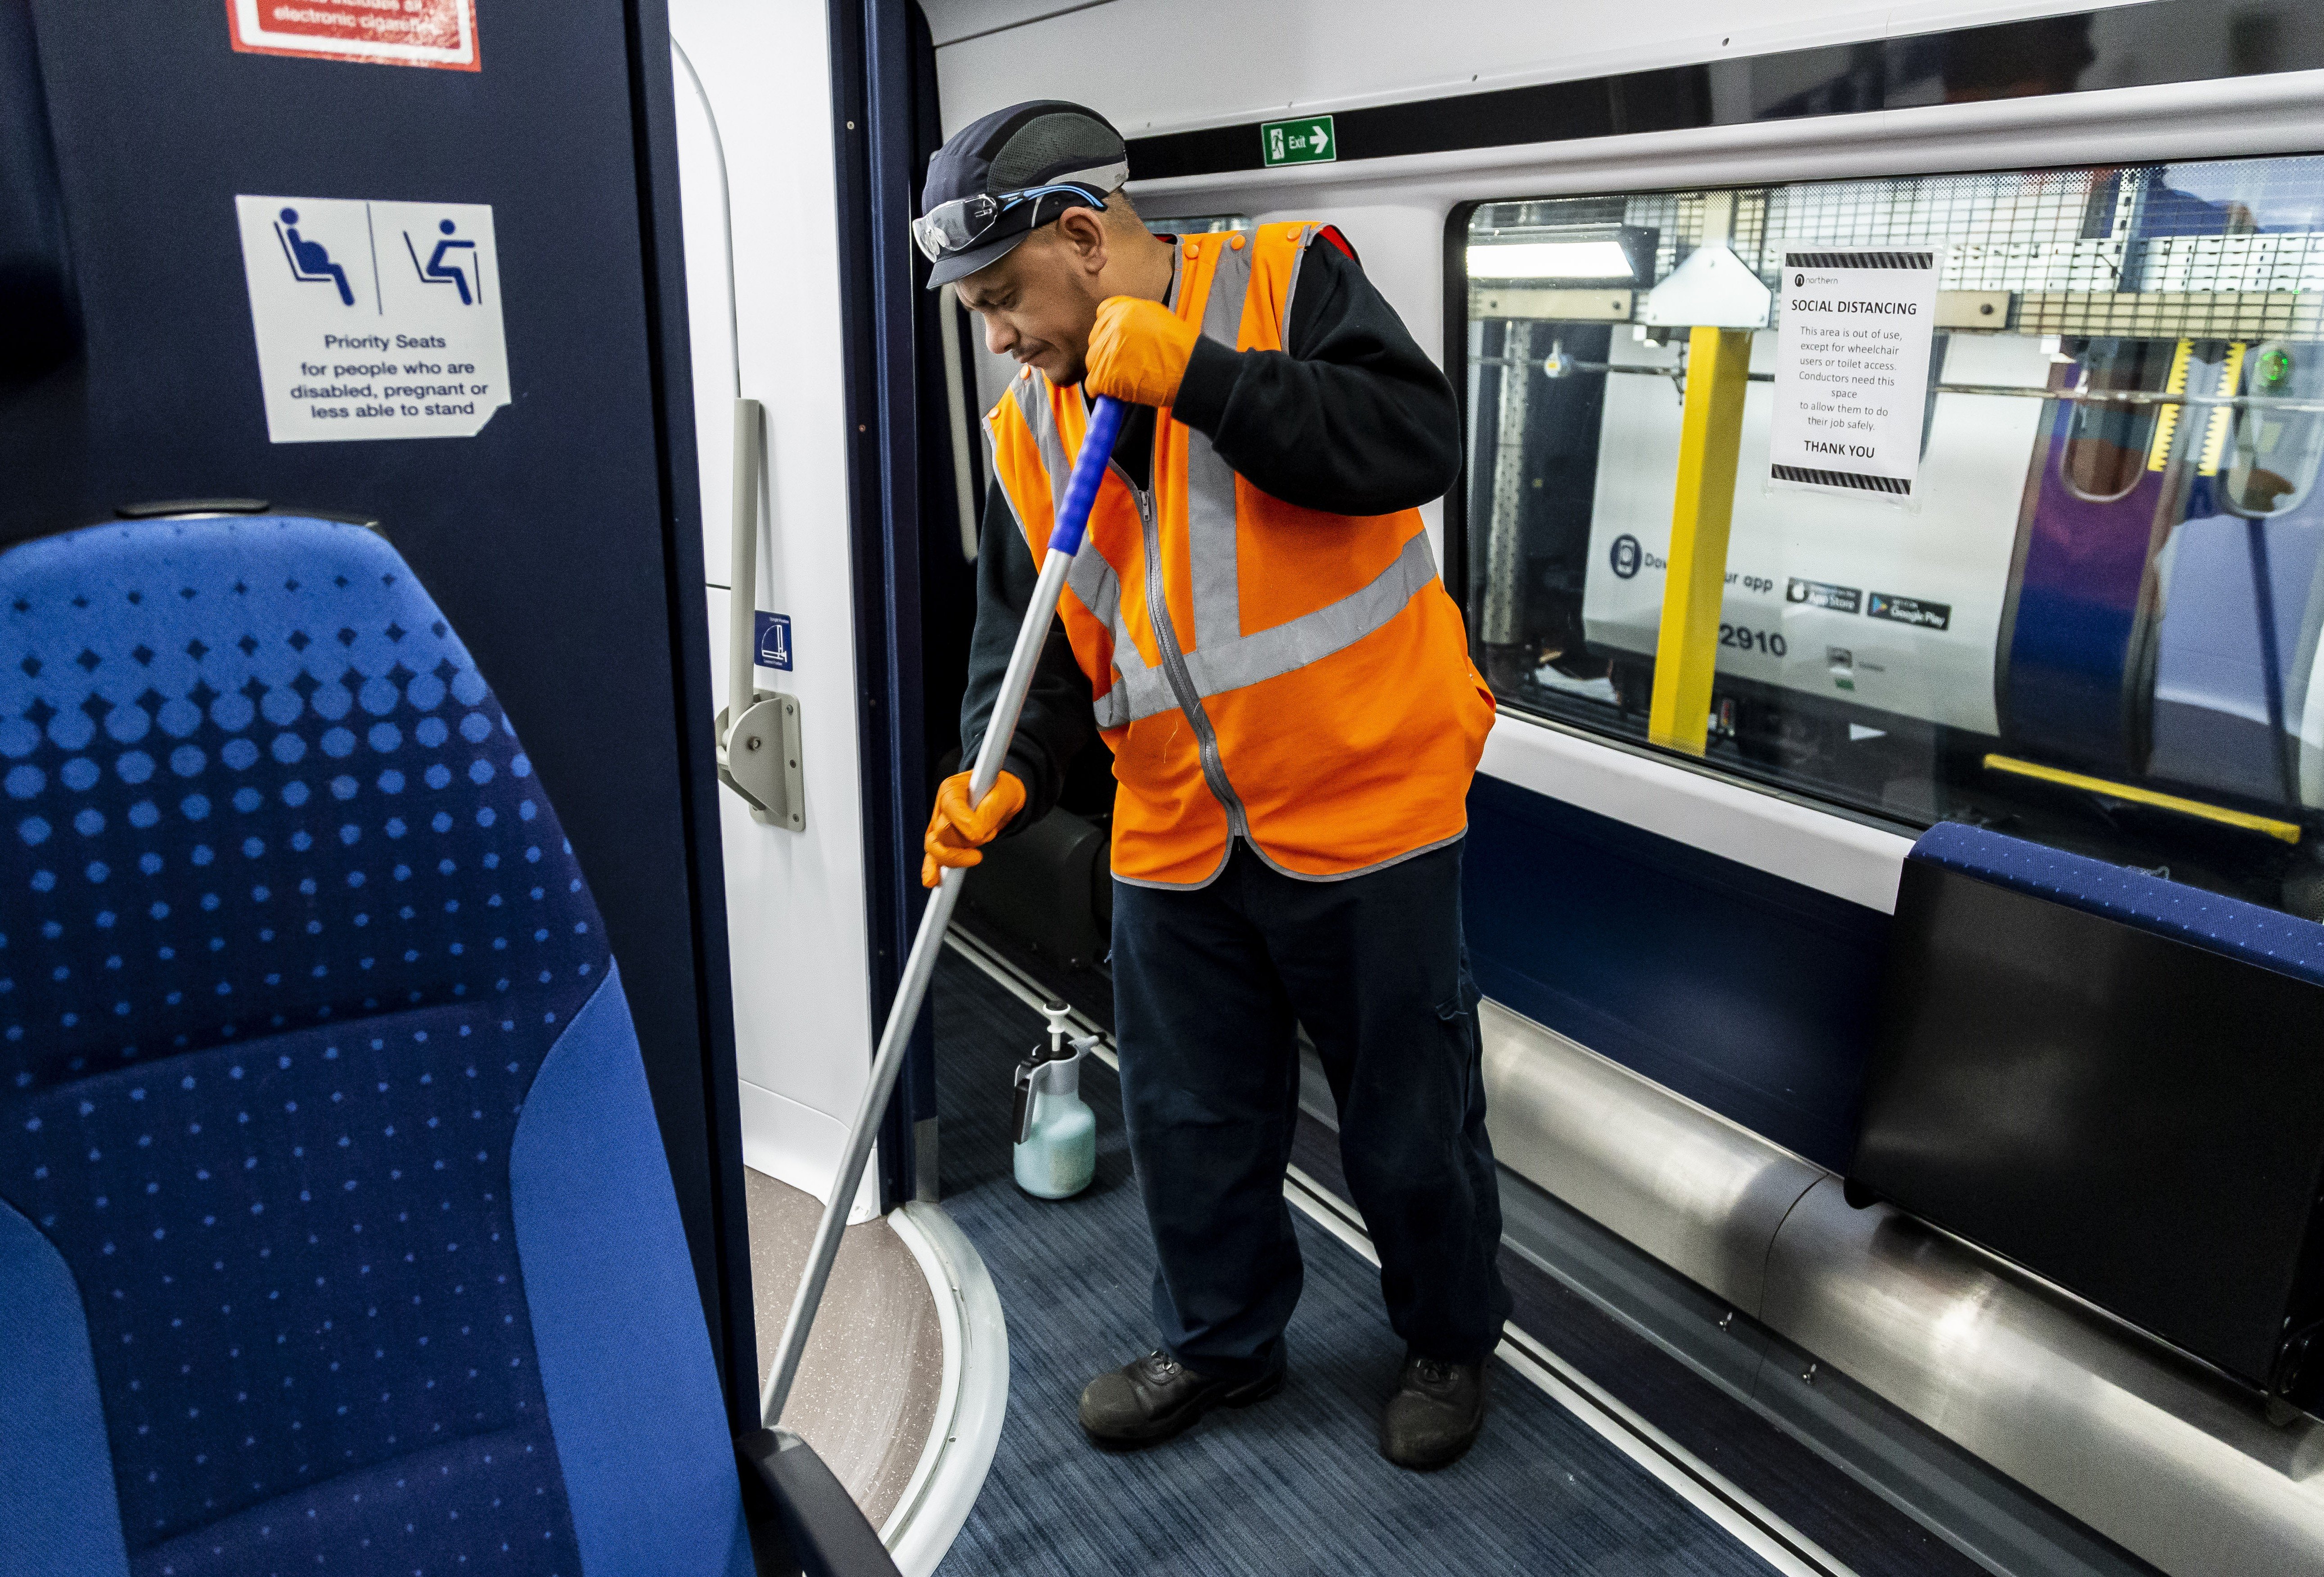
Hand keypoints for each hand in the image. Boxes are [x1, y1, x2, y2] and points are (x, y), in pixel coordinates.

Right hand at [922, 769, 1025, 887]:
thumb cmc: (999, 791)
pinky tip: (932, 880)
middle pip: (942, 831)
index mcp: (952, 789)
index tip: (977, 834)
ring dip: (955, 856)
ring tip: (976, 856)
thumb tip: (976, 833)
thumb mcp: (1002, 794)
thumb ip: (989, 810)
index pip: (951, 806)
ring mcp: (938, 827)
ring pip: (935, 847)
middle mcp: (941, 808)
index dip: (963, 821)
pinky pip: (933, 858)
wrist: (1000, 798)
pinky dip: (932, 869)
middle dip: (962, 841)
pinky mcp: (942, 843)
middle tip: (982, 843)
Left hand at [1085, 295, 1199, 407]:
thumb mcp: (1159, 318)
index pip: (1103, 314)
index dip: (1109, 330)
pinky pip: (1093, 384)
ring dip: (1105, 372)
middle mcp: (1114, 326)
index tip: (1116, 341)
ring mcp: (1107, 351)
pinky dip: (1103, 391)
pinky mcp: (1105, 375)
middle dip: (1107, 352)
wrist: (1192, 371)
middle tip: (1125, 364)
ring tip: (1126, 379)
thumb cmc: (1183, 349)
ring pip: (1093, 362)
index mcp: (1126, 309)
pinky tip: (1118, 392)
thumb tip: (1123, 330)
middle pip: (1096, 340)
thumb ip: (1137, 320)